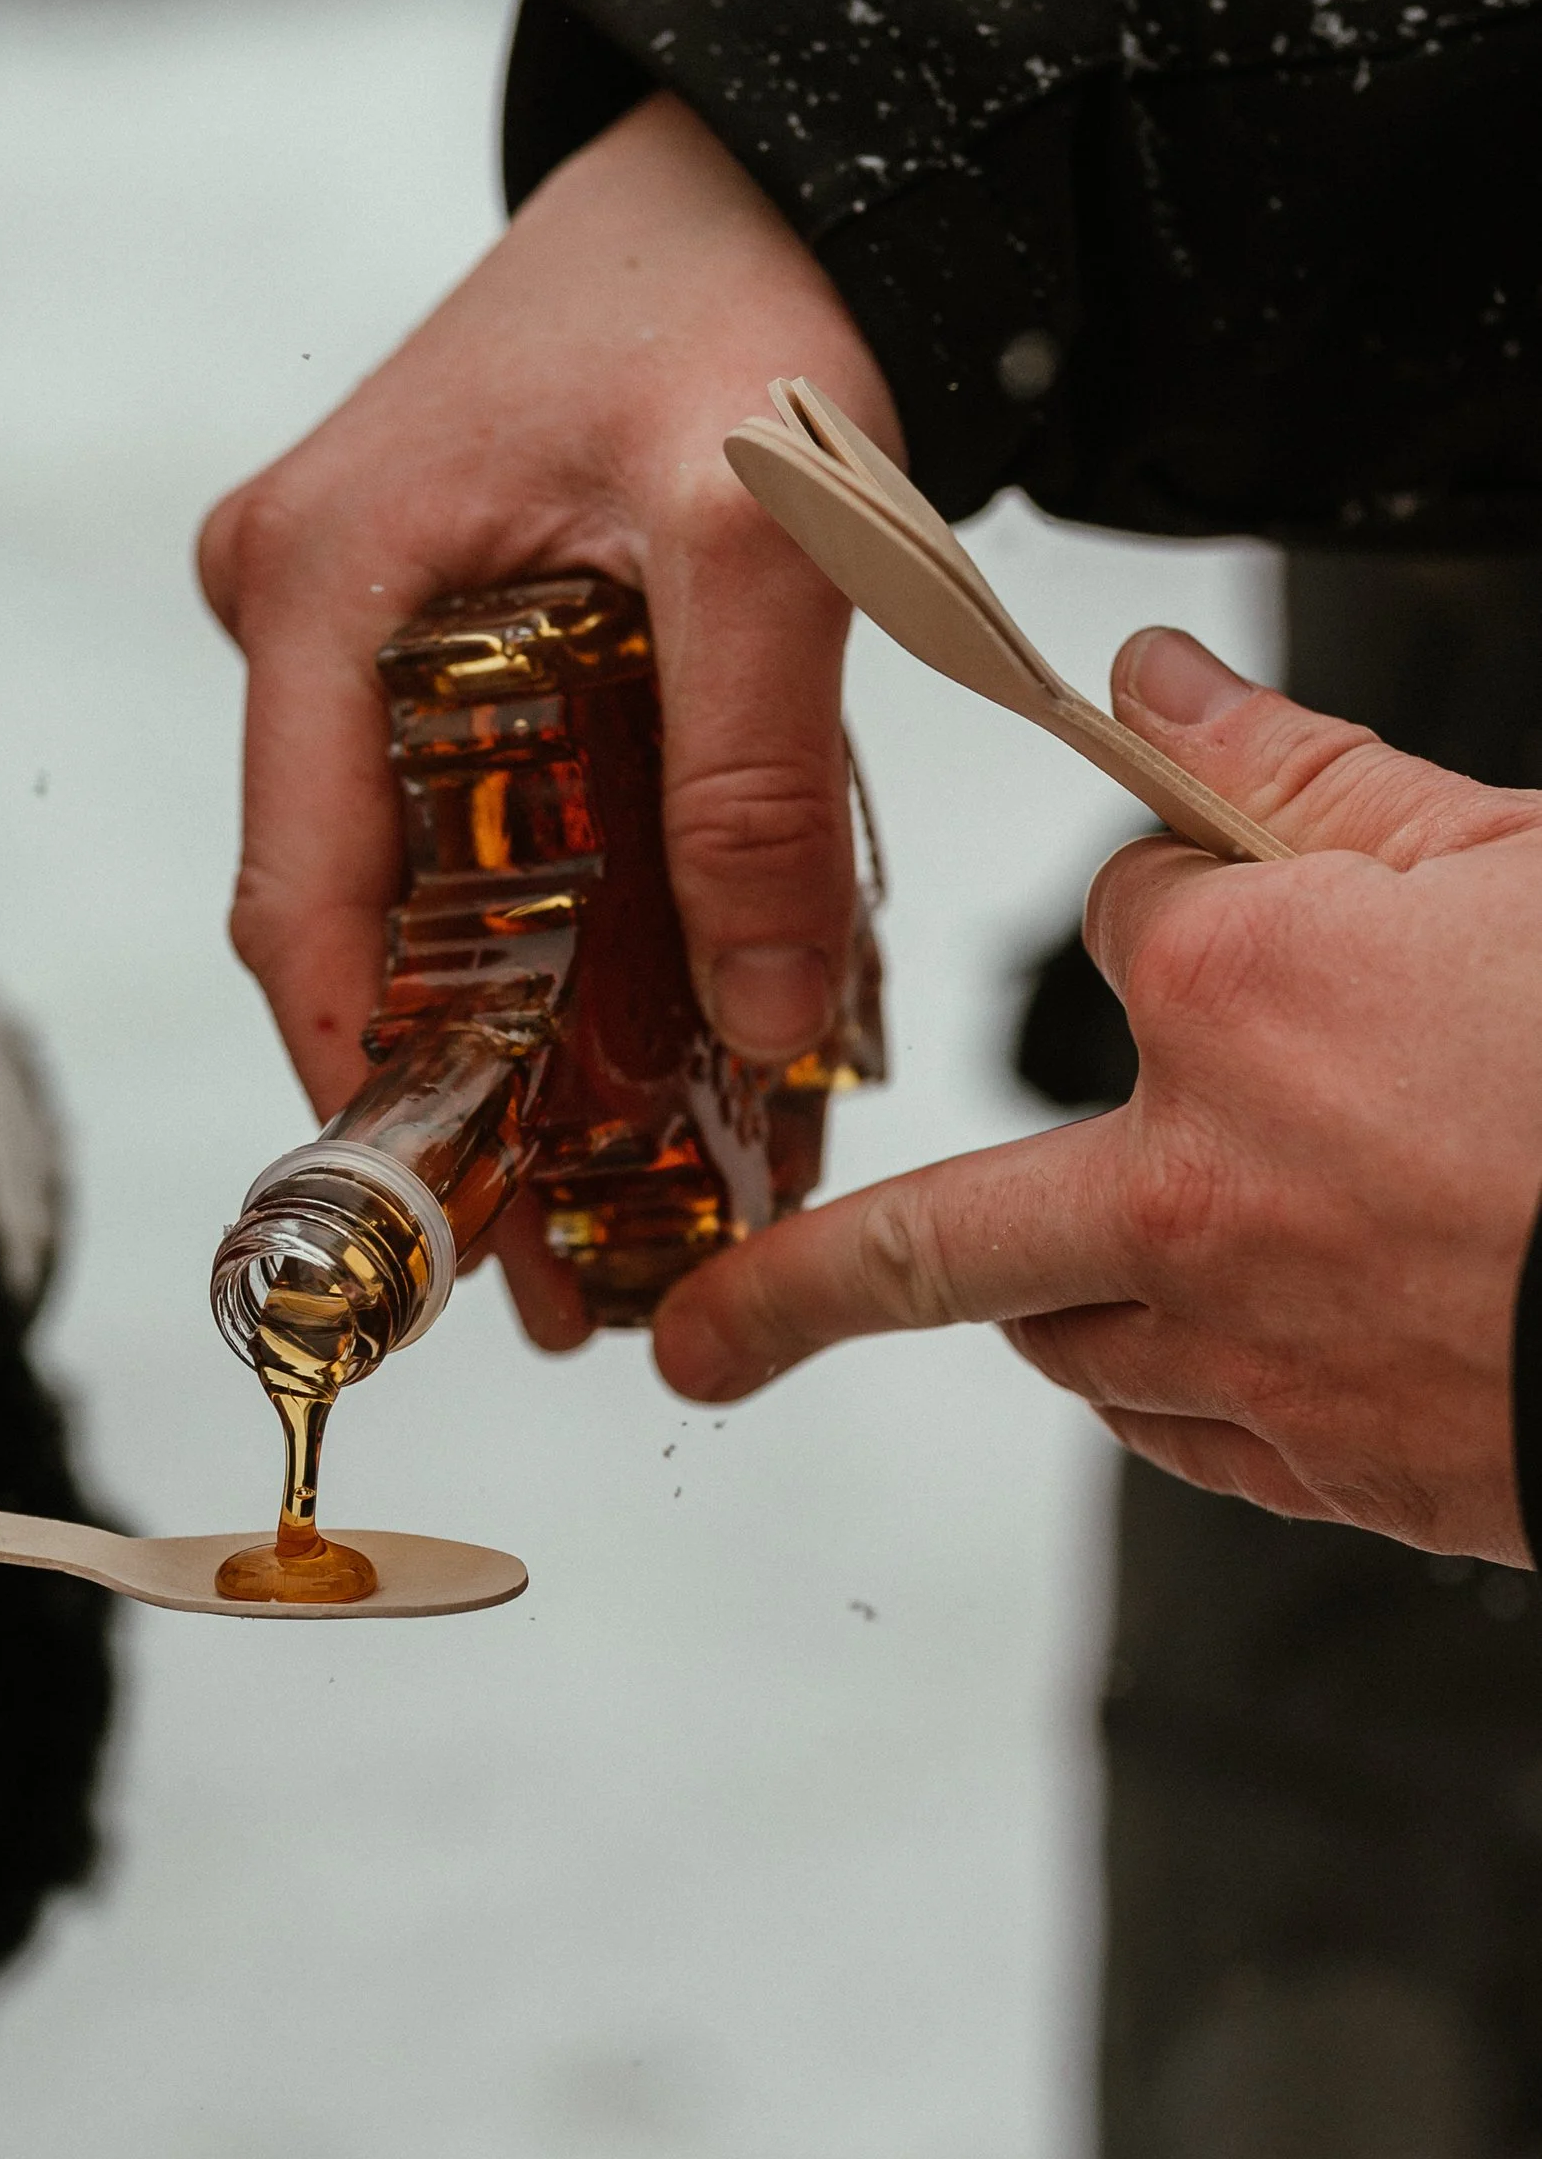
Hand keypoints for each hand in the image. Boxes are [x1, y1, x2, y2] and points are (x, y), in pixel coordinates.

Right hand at [200, 92, 902, 1139]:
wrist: (772, 149)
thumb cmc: (738, 292)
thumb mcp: (761, 533)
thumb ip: (755, 777)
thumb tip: (756, 1022)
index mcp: (319, 582)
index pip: (303, 897)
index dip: (369, 1084)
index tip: (454, 1235)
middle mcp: (305, 610)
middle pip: (368, 912)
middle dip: (473, 1094)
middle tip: (575, 1265)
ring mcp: (368, 620)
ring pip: (436, 874)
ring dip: (536, 1024)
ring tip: (646, 1187)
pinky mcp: (445, 624)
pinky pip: (490, 807)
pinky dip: (578, 917)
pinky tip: (676, 1028)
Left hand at [656, 631, 1541, 1562]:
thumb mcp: (1516, 856)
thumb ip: (1318, 781)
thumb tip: (1160, 688)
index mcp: (1252, 996)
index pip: (1126, 931)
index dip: (1187, 910)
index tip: (1235, 907)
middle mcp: (1207, 1190)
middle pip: (939, 1239)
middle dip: (798, 1286)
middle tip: (697, 1342)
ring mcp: (1267, 1354)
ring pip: (1074, 1350)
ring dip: (1047, 1305)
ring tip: (1031, 1287)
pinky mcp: (1352, 1470)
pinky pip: (1202, 1439)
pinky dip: (1189, 1395)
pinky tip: (1216, 1364)